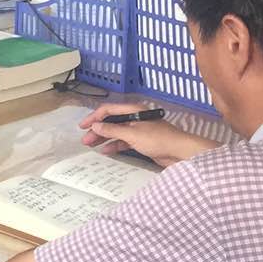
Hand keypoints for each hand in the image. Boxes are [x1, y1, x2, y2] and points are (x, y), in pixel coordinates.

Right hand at [79, 102, 219, 167]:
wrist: (179, 152)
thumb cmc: (159, 139)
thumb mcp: (132, 134)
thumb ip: (112, 130)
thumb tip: (96, 126)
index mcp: (133, 110)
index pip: (108, 110)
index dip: (94, 117)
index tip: (83, 126)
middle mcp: (134, 118)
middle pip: (111, 121)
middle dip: (97, 129)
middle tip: (86, 140)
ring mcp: (138, 130)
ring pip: (116, 132)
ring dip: (104, 138)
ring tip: (92, 146)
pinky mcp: (141, 141)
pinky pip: (123, 141)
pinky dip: (114, 145)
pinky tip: (106, 150)